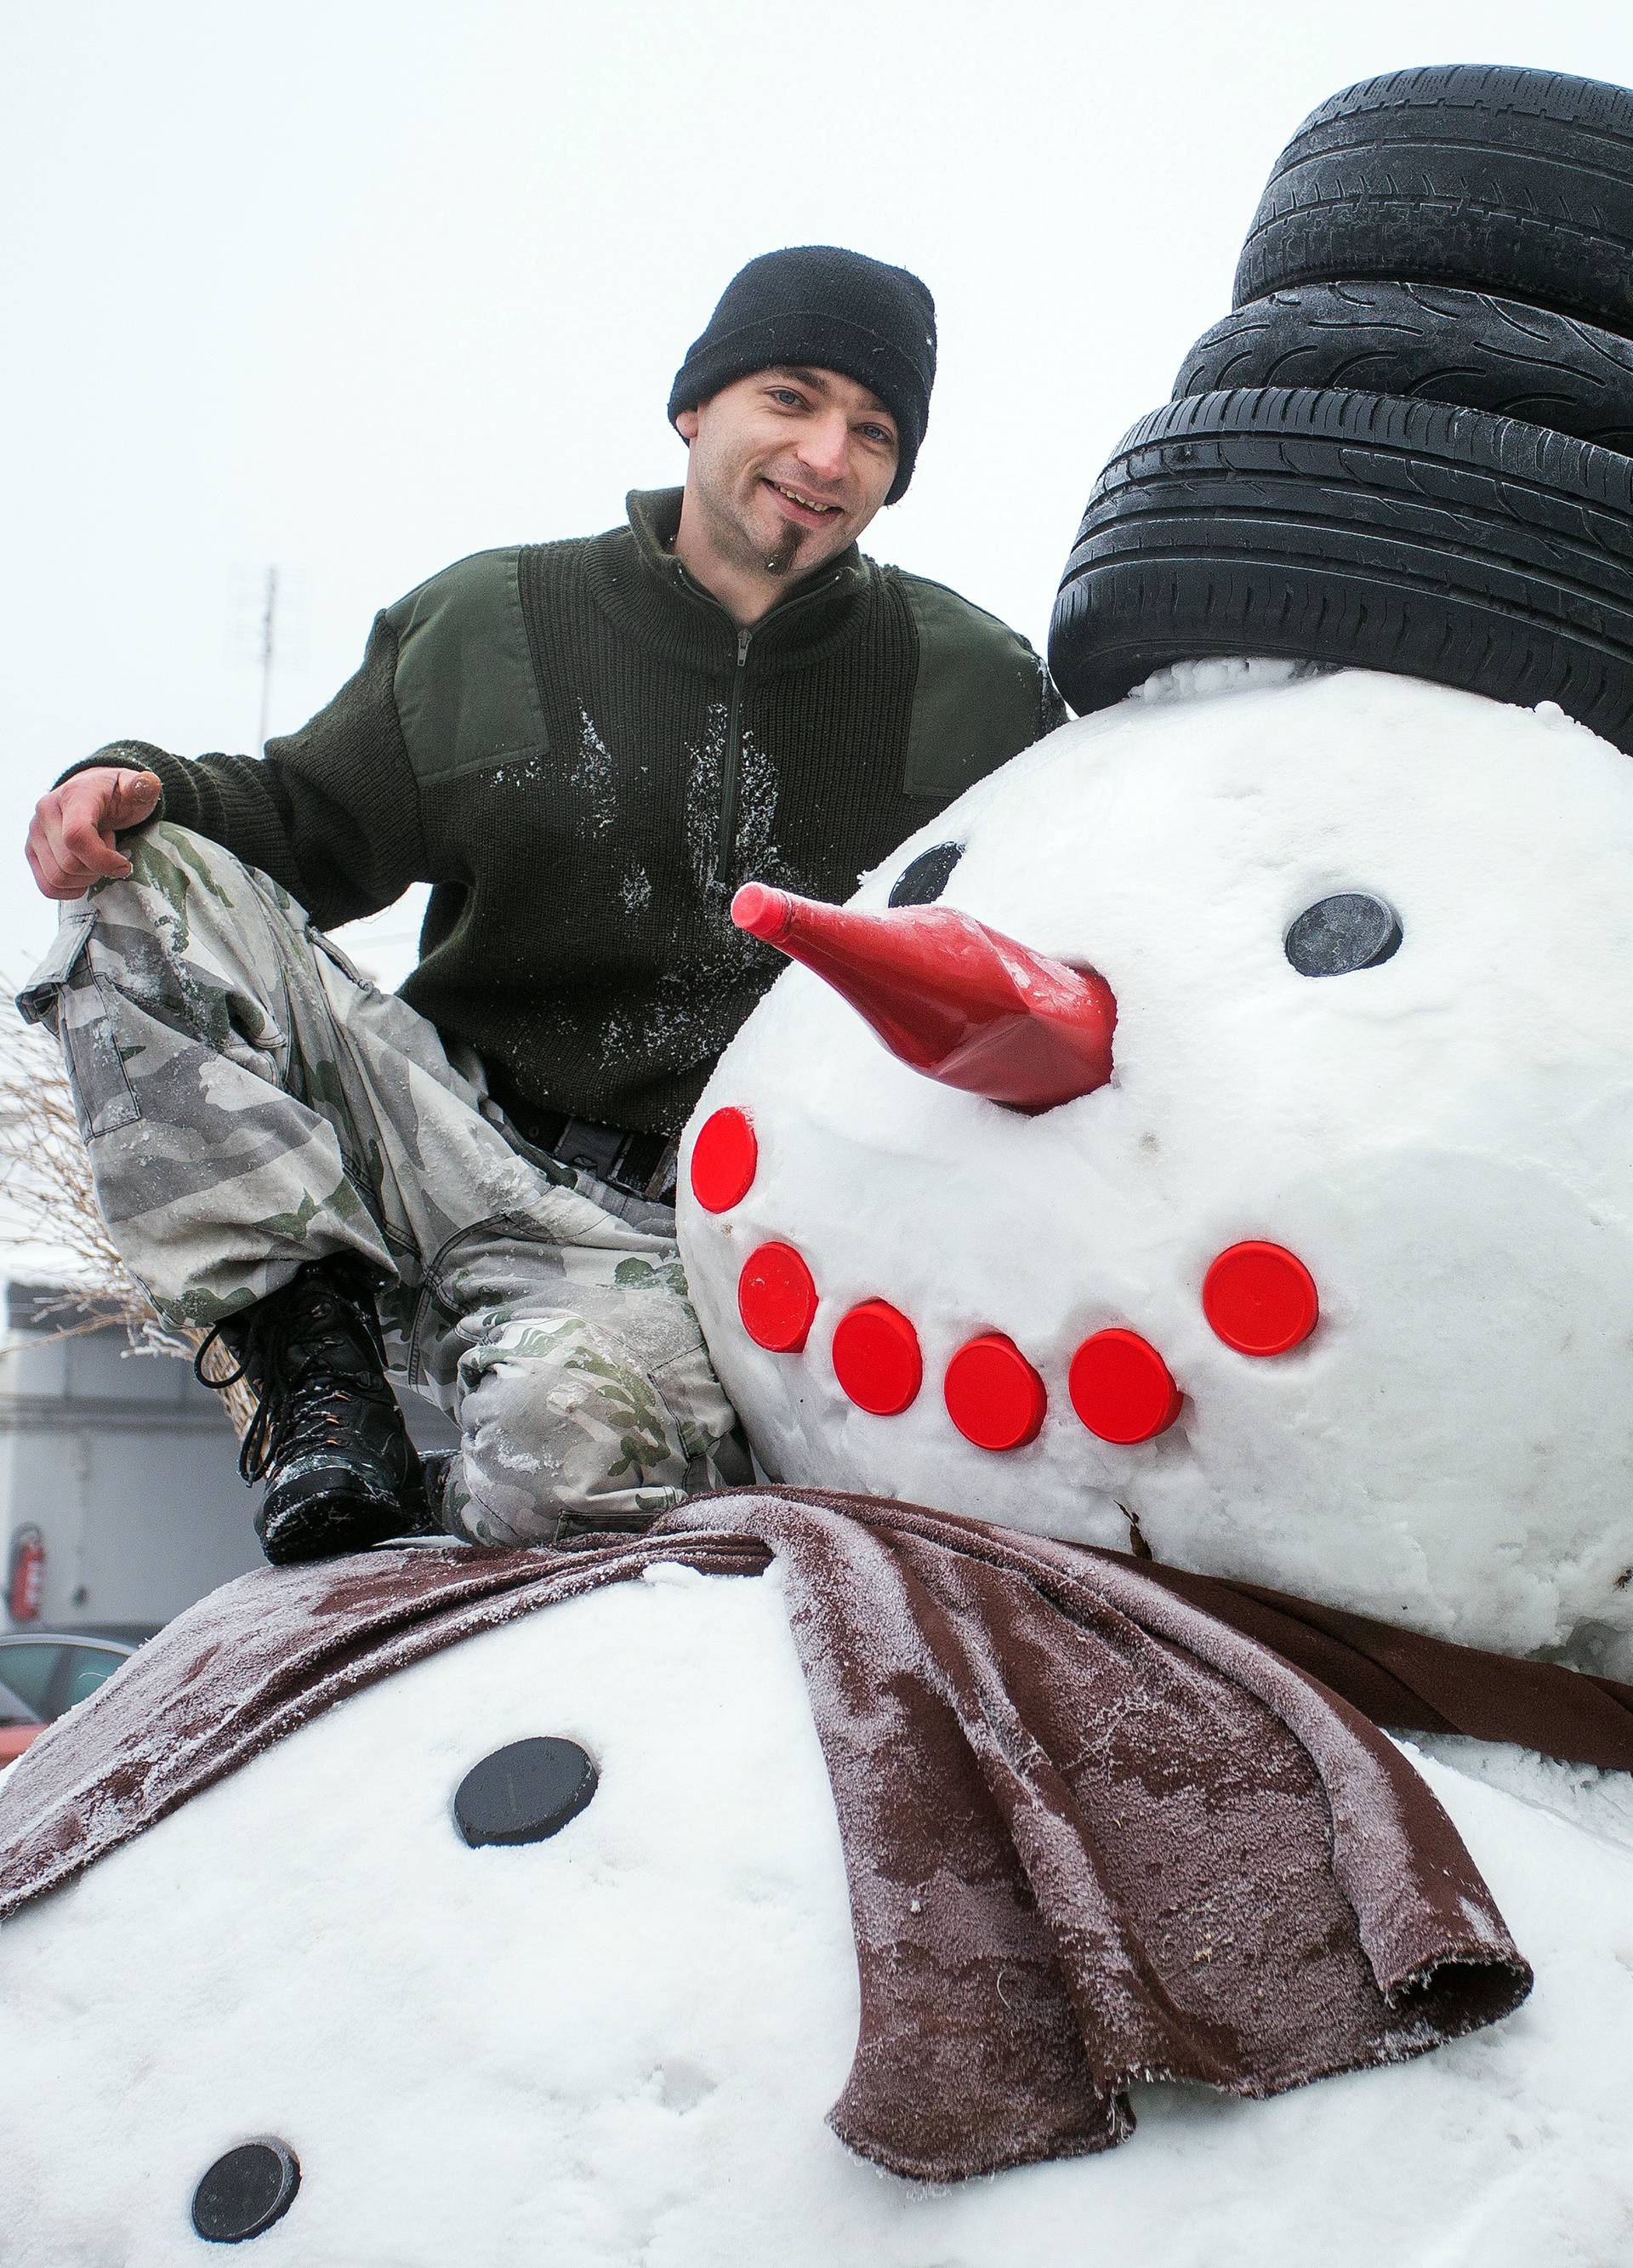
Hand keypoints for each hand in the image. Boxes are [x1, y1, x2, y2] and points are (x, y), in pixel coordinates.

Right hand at [26, 769, 163, 899]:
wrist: (95, 793)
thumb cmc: (118, 795)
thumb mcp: (137, 788)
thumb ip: (143, 786)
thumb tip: (147, 783)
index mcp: (73, 796)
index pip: (77, 837)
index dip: (103, 860)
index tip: (125, 865)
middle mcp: (46, 811)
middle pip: (70, 864)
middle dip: (98, 868)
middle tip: (110, 851)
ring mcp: (35, 832)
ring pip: (58, 878)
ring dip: (85, 878)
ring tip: (96, 857)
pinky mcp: (31, 850)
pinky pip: (47, 886)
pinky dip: (69, 890)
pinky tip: (85, 876)